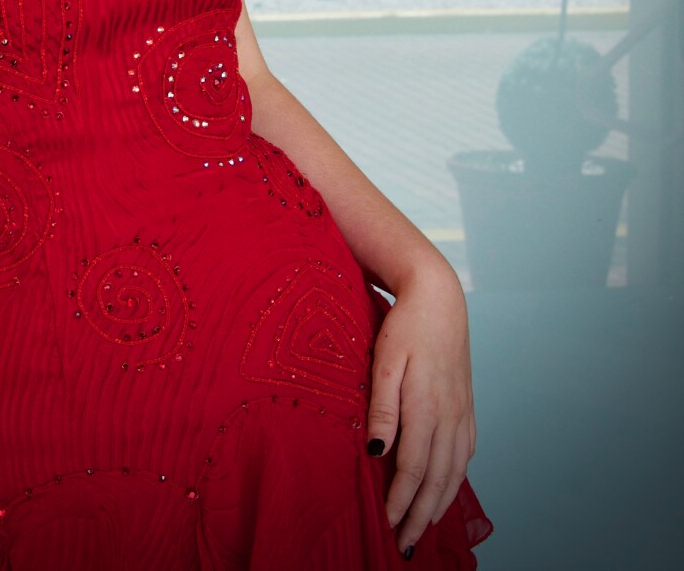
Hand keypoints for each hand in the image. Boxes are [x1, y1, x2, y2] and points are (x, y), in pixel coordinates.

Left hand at [366, 257, 474, 555]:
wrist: (439, 297)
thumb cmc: (405, 325)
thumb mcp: (384, 360)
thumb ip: (382, 407)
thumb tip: (376, 452)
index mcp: (428, 406)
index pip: (413, 469)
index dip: (400, 501)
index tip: (387, 525)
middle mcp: (450, 415)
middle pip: (437, 480)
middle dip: (421, 517)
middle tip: (405, 546)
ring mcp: (462, 412)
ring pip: (454, 471)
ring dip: (440, 504)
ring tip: (424, 528)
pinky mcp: (467, 406)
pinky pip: (464, 454)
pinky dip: (455, 479)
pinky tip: (446, 488)